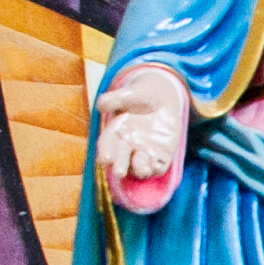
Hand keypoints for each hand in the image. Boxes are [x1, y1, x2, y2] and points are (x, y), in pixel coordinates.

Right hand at [94, 66, 184, 193]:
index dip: (105, 151)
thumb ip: (116, 98)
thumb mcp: (129, 93)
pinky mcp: (161, 156)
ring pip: (139, 166)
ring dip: (139, 169)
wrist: (162, 99)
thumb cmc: (140, 95)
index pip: (107, 143)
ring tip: (141, 169)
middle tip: (118, 172)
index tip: (105, 159)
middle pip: (121, 158)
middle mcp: (127, 145)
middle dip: (119, 165)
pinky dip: (156, 168)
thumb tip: (101, 105)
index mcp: (115, 131)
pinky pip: (158, 166)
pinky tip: (156, 166)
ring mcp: (144, 151)